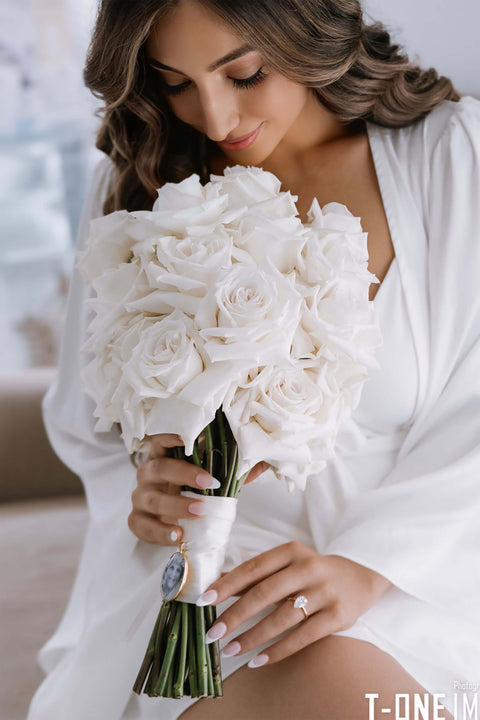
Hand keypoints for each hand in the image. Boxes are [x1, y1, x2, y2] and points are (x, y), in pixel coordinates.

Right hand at [128, 433, 268, 545]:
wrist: (176, 521)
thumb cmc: (194, 492)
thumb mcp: (214, 478)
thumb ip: (235, 470)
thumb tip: (263, 462)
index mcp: (164, 456)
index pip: (161, 439)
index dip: (170, 435)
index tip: (186, 436)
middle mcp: (148, 473)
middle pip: (159, 468)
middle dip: (184, 474)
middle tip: (209, 483)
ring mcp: (140, 497)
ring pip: (151, 498)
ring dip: (176, 505)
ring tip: (199, 512)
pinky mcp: (137, 520)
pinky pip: (142, 525)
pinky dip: (159, 531)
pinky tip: (178, 535)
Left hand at [198, 541, 391, 664]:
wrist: (362, 574)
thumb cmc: (314, 570)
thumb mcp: (288, 563)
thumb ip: (258, 574)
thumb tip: (219, 585)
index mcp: (291, 552)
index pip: (253, 568)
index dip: (227, 584)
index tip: (205, 600)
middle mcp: (307, 569)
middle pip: (264, 593)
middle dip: (235, 615)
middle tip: (213, 632)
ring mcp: (323, 592)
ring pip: (281, 618)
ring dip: (253, 636)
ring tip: (231, 649)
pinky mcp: (337, 616)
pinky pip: (302, 637)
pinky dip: (278, 650)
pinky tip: (259, 660)